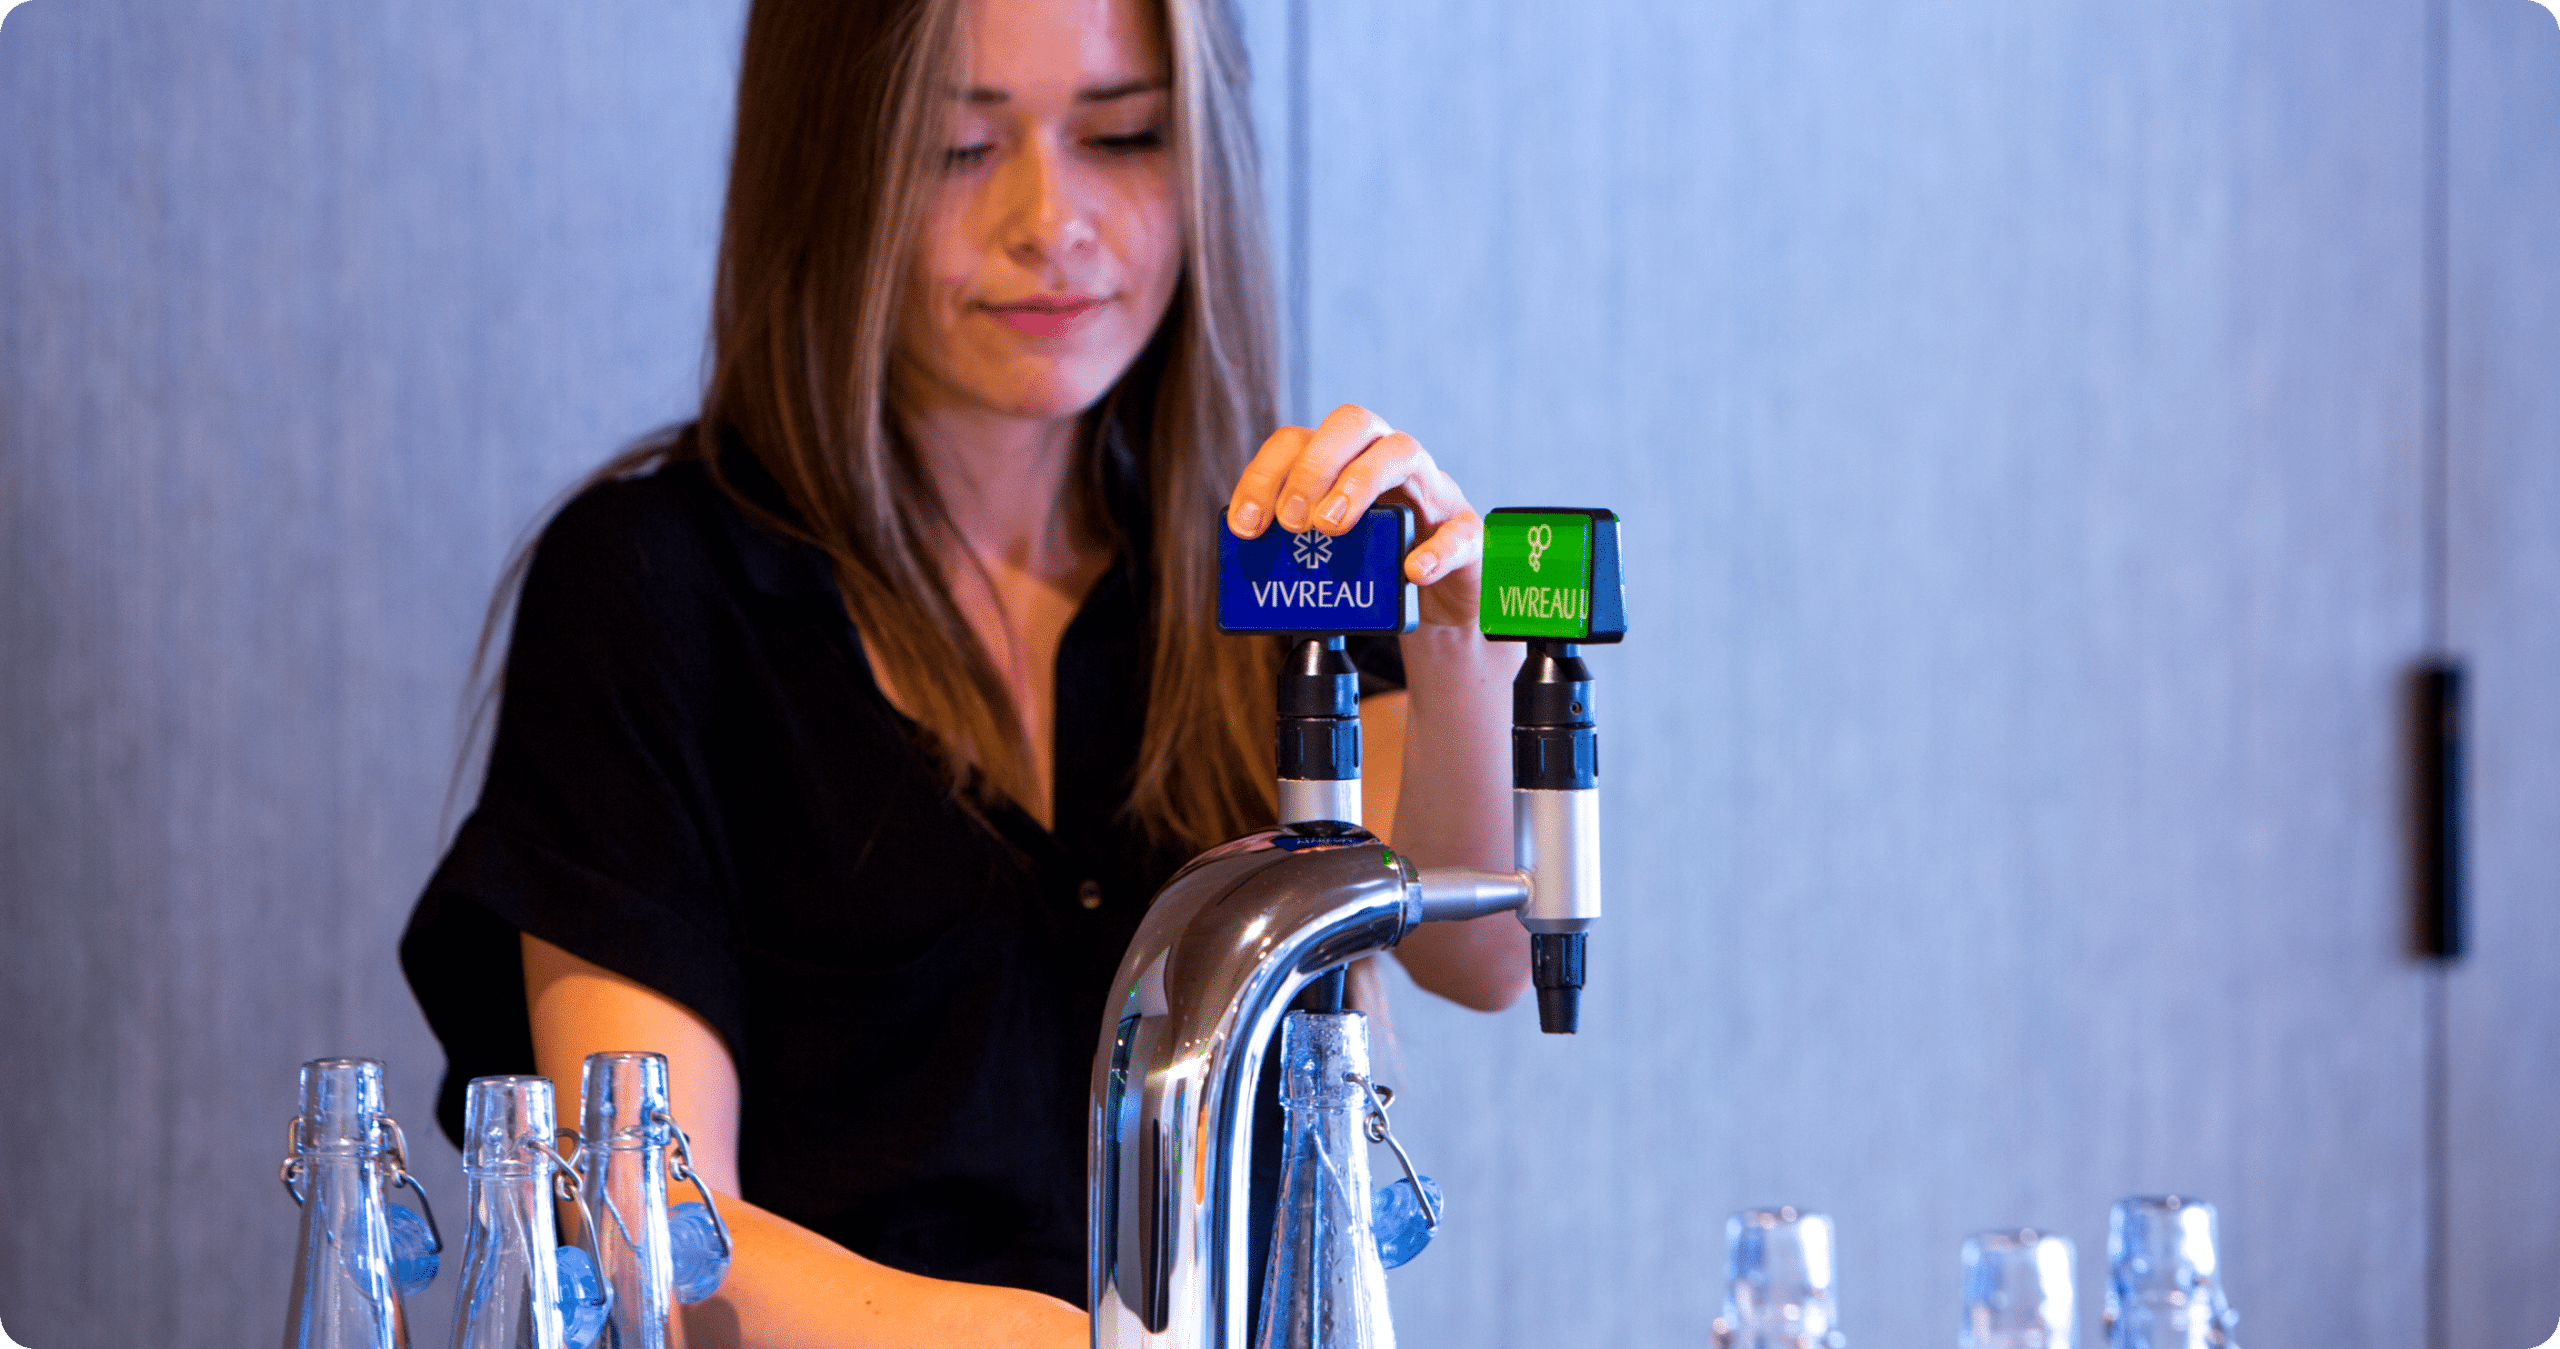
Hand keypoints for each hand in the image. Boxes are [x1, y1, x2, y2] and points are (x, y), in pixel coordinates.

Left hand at [1225, 404, 1483, 628]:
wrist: (1441, 609)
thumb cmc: (1376, 576)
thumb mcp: (1329, 562)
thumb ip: (1294, 554)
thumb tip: (1249, 564)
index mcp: (1344, 464)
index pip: (1298, 441)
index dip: (1266, 475)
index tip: (1246, 524)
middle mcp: (1388, 462)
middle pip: (1353, 424)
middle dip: (1314, 465)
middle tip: (1291, 521)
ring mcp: (1433, 492)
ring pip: (1404, 452)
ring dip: (1361, 482)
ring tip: (1331, 527)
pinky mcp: (1468, 532)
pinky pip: (1459, 529)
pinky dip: (1436, 548)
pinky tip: (1413, 570)